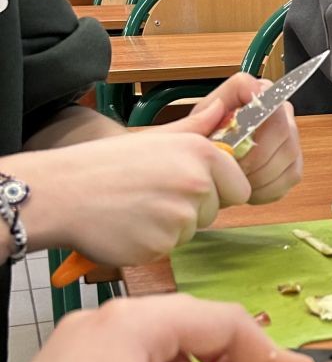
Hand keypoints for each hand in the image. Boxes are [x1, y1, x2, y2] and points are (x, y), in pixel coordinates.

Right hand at [17, 128, 250, 265]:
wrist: (61, 191)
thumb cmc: (106, 164)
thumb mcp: (155, 138)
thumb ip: (195, 128)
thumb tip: (221, 111)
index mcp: (201, 153)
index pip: (240, 188)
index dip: (217, 191)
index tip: (187, 187)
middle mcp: (197, 184)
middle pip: (213, 212)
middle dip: (189, 210)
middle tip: (150, 195)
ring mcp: (180, 217)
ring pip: (190, 232)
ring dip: (167, 227)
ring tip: (135, 209)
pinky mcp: (161, 245)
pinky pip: (167, 250)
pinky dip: (149, 244)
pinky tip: (126, 227)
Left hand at [168, 72, 302, 203]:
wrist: (207, 170)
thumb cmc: (200, 146)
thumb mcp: (190, 130)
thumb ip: (201, 117)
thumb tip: (220, 107)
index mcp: (253, 92)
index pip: (265, 94)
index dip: (253, 118)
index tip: (232, 141)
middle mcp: (279, 109)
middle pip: (281, 128)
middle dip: (255, 157)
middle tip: (232, 172)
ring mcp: (291, 137)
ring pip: (287, 155)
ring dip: (259, 175)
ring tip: (236, 183)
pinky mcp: (295, 164)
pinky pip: (289, 177)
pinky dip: (266, 189)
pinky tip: (248, 190)